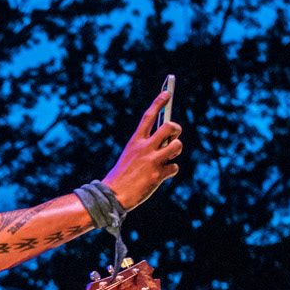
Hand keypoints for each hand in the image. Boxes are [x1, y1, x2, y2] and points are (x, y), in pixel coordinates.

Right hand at [104, 88, 182, 211]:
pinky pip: (174, 167)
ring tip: (168, 157)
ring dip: (176, 150)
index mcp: (135, 141)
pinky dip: (170, 171)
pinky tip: (160, 176)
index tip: (167, 93)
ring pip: (177, 145)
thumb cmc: (123, 175)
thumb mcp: (131, 155)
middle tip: (174, 134)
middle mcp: (144, 148)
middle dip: (176, 128)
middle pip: (170, 127)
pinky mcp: (158, 175)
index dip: (159, 102)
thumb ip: (147, 146)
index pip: (148, 116)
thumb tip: (168, 140)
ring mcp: (152, 161)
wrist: (113, 195)